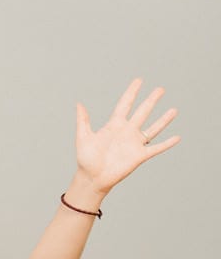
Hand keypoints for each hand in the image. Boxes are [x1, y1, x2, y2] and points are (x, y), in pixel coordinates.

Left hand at [71, 79, 179, 203]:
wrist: (92, 178)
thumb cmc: (86, 159)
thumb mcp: (83, 137)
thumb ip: (83, 121)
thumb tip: (79, 103)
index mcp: (113, 125)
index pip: (125, 104)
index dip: (132, 93)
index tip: (139, 80)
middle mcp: (127, 131)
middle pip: (142, 112)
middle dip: (151, 100)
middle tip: (161, 89)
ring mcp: (134, 143)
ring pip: (153, 128)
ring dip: (163, 120)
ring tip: (174, 110)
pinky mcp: (140, 156)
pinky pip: (156, 148)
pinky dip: (167, 143)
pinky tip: (177, 137)